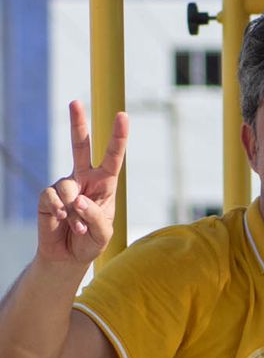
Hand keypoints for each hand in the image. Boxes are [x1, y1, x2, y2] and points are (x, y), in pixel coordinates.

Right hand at [37, 100, 126, 265]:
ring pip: (66, 186)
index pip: (112, 157)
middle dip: (78, 124)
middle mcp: (84, 180)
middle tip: (75, 102)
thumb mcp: (103, 233)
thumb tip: (78, 199)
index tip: (122, 116)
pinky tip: (62, 221)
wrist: (68, 256)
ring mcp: (64, 186)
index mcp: (105, 184)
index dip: (117, 137)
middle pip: (80, 147)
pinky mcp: (47, 196)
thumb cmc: (92, 242)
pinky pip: (52, 198)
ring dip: (73, 209)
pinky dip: (59, 211)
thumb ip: (95, 216)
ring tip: (77, 226)